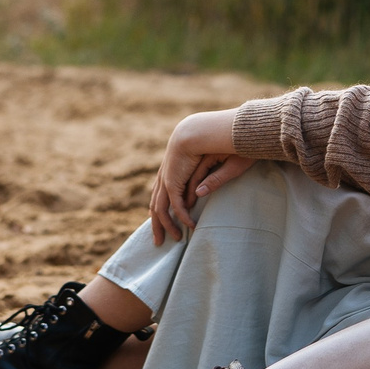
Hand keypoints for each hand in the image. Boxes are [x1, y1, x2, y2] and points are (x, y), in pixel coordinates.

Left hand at [147, 110, 245, 242]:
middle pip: (156, 203)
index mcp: (173, 167)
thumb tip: (198, 194)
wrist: (202, 128)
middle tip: (159, 241)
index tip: (162, 220)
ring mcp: (167, 178)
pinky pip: (175, 204)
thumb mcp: (210, 165)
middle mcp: (166, 173)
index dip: (161, 206)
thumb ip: (204, 179)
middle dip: (157, 223)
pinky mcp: (173, 180)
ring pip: (160, 207)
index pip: (161, 191)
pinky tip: (190, 226)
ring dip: (166, 226)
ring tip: (176, 239)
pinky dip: (182, 216)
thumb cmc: (213, 142)